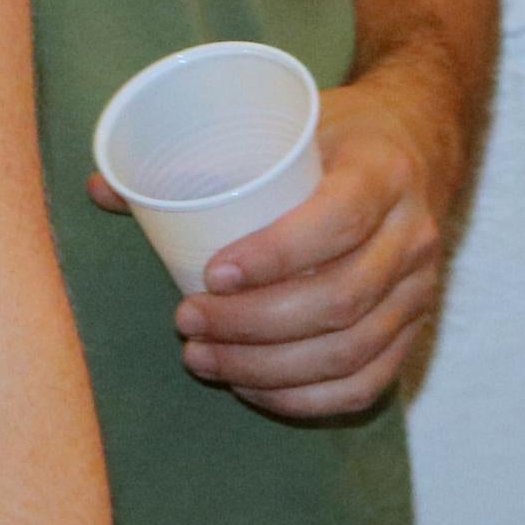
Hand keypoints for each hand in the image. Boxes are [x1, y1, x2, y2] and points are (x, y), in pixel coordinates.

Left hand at [86, 69, 466, 418]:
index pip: (339, 221)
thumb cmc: (335, 135)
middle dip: (252, 326)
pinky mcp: (414, 327)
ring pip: (349, 351)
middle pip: (339, 301)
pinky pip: (366, 383)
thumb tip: (103, 185)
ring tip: (202, 358)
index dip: (274, 256)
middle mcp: (413, 233)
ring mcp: (420, 287)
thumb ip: (202, 155)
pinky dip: (305, 399)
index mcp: (384, 171)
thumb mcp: (285, 125)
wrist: (416, 141)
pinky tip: (252, 389)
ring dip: (267, 369)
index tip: (210, 273)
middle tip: (185, 322)